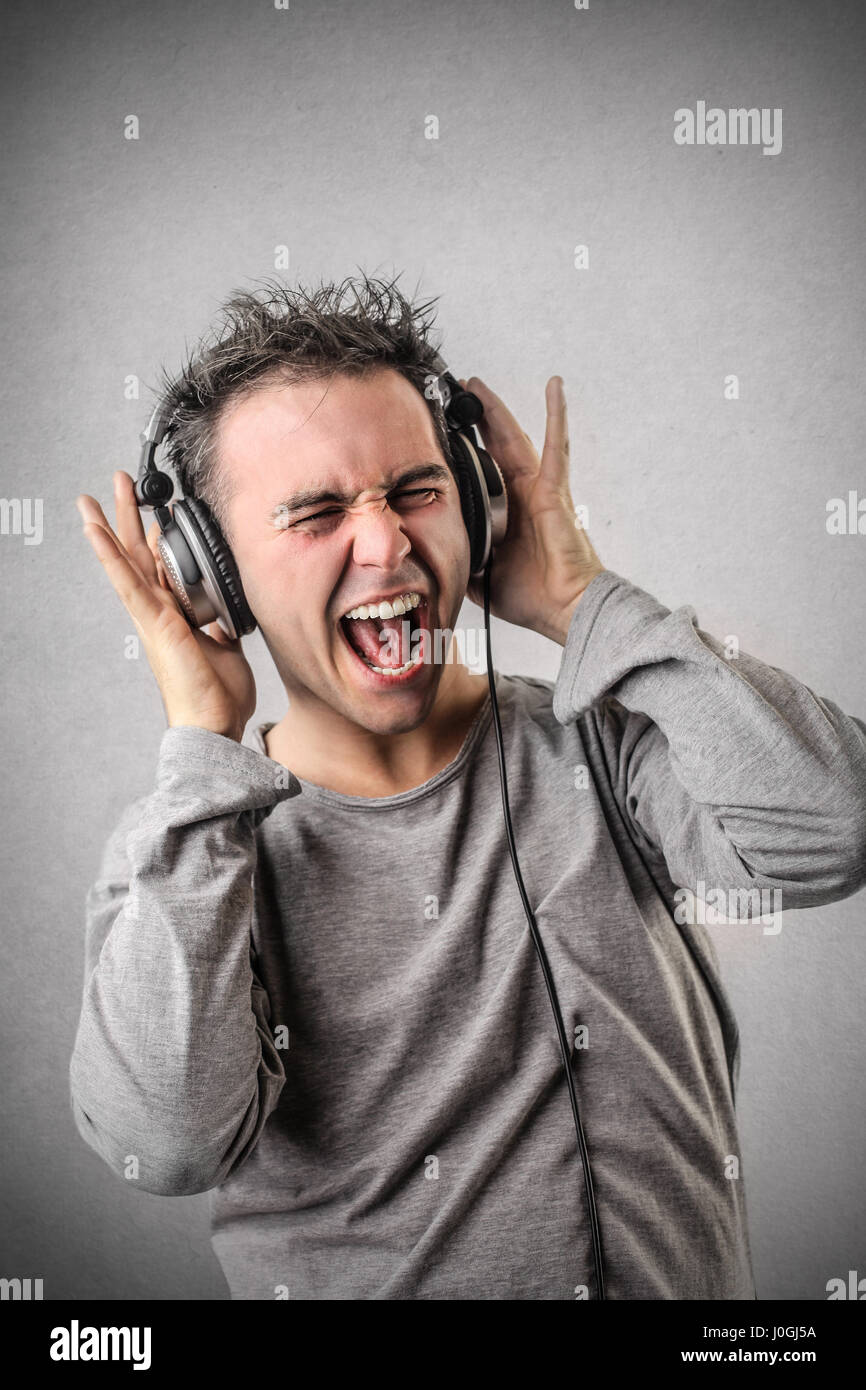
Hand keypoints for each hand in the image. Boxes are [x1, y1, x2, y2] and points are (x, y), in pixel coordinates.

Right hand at [76, 471, 256, 741]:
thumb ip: (221, 626)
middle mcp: (158, 612)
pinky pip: (128, 583)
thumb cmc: (218, 694)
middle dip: (127, 518)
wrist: (215, 724)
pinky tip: (95, 531)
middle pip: (137, 555)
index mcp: (174, 614)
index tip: (156, 511)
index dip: (155, 537)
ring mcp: (153, 617)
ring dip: (110, 526)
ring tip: (91, 497)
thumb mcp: (227, 647)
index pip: (160, 566)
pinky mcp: (154, 624)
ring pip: (126, 563)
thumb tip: (225, 614)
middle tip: (119, 484)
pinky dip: (110, 556)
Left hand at [463, 375, 604, 644]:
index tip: (440, 431)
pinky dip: (556, 414)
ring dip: (496, 410)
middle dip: (473, 419)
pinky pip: (556, 445)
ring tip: (476, 383)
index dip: (461, 451)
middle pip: (492, 447)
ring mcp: (538, 489)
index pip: (478, 473)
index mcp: (503, 513)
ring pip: (514, 439)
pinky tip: (554, 387)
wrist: (562, 608)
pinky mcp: (554, 490)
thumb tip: (431, 554)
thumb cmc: (531, 596)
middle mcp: (520, 495)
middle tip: (454, 393)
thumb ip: (460, 559)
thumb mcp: (478, 577)